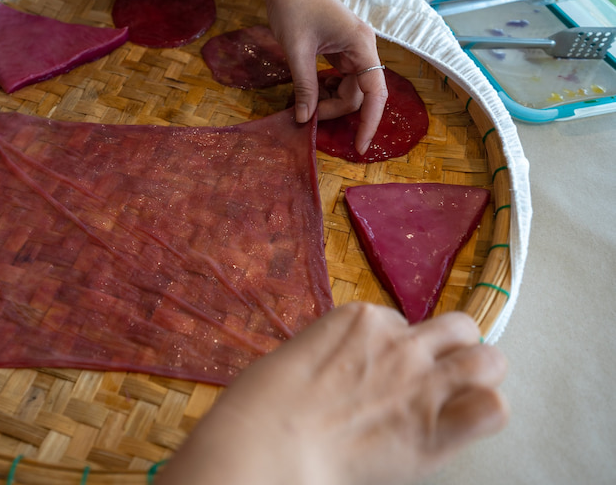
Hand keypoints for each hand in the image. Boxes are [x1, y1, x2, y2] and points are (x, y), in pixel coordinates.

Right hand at [158, 303, 507, 484]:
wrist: (271, 441)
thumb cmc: (265, 403)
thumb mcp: (299, 355)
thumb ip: (338, 353)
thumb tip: (352, 369)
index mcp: (362, 317)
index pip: (404, 322)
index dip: (398, 348)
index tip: (381, 371)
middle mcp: (400, 341)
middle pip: (461, 328)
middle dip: (455, 350)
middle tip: (437, 377)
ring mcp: (423, 380)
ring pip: (489, 360)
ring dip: (478, 377)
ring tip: (461, 399)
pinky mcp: (435, 425)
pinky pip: (492, 410)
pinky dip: (484, 417)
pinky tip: (460, 428)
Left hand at [263, 0, 387, 154]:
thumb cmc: (292, 6)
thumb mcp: (296, 50)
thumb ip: (304, 86)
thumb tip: (305, 119)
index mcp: (361, 45)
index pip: (376, 93)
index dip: (369, 123)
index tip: (358, 148)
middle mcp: (364, 47)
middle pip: (360, 94)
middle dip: (335, 109)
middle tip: (305, 116)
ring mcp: (353, 48)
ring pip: (349, 88)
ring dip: (329, 101)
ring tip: (304, 104)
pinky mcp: (341, 49)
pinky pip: (341, 78)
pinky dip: (326, 89)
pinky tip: (309, 91)